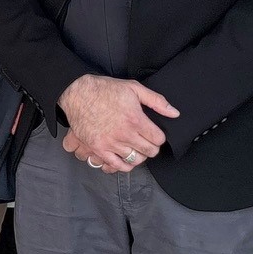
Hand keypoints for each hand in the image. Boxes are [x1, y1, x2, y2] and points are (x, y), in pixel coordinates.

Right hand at [58, 74, 176, 172]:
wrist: (78, 94)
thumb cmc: (105, 89)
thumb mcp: (134, 87)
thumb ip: (156, 101)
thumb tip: (174, 113)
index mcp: (135, 119)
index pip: (158, 139)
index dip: (159, 137)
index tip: (154, 133)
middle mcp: (124, 134)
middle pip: (149, 151)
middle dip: (151, 147)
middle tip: (146, 141)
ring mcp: (111, 143)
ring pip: (135, 160)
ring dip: (138, 155)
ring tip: (135, 147)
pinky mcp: (99, 148)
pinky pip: (117, 166)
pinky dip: (124, 165)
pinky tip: (125, 158)